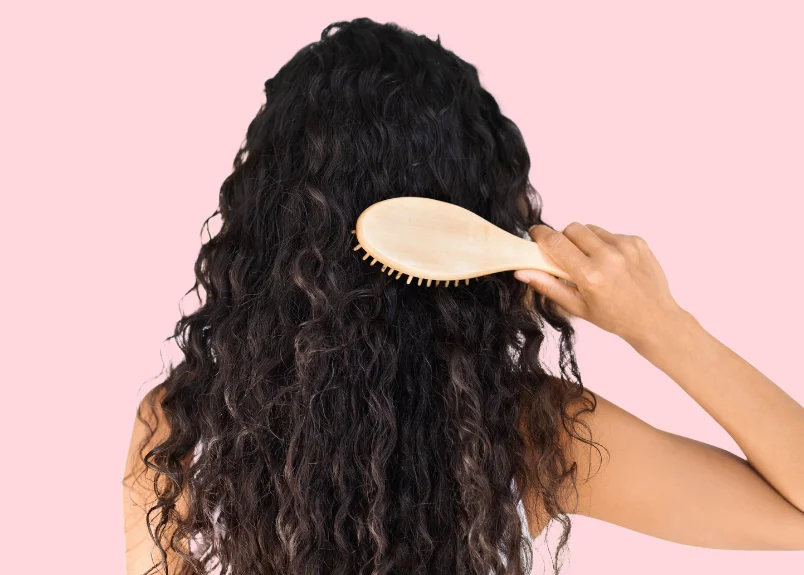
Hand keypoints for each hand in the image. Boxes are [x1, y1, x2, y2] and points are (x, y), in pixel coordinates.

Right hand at [514, 222, 685, 347]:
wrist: (654, 319)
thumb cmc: (614, 317)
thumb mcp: (577, 307)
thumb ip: (548, 286)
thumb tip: (522, 271)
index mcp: (590, 276)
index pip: (556, 242)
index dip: (541, 235)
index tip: (534, 234)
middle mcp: (609, 257)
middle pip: (572, 229)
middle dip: (564, 238)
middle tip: (565, 255)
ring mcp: (626, 247)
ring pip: (591, 229)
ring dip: (584, 241)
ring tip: (592, 262)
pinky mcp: (637, 242)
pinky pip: (610, 234)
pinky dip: (605, 244)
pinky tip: (611, 264)